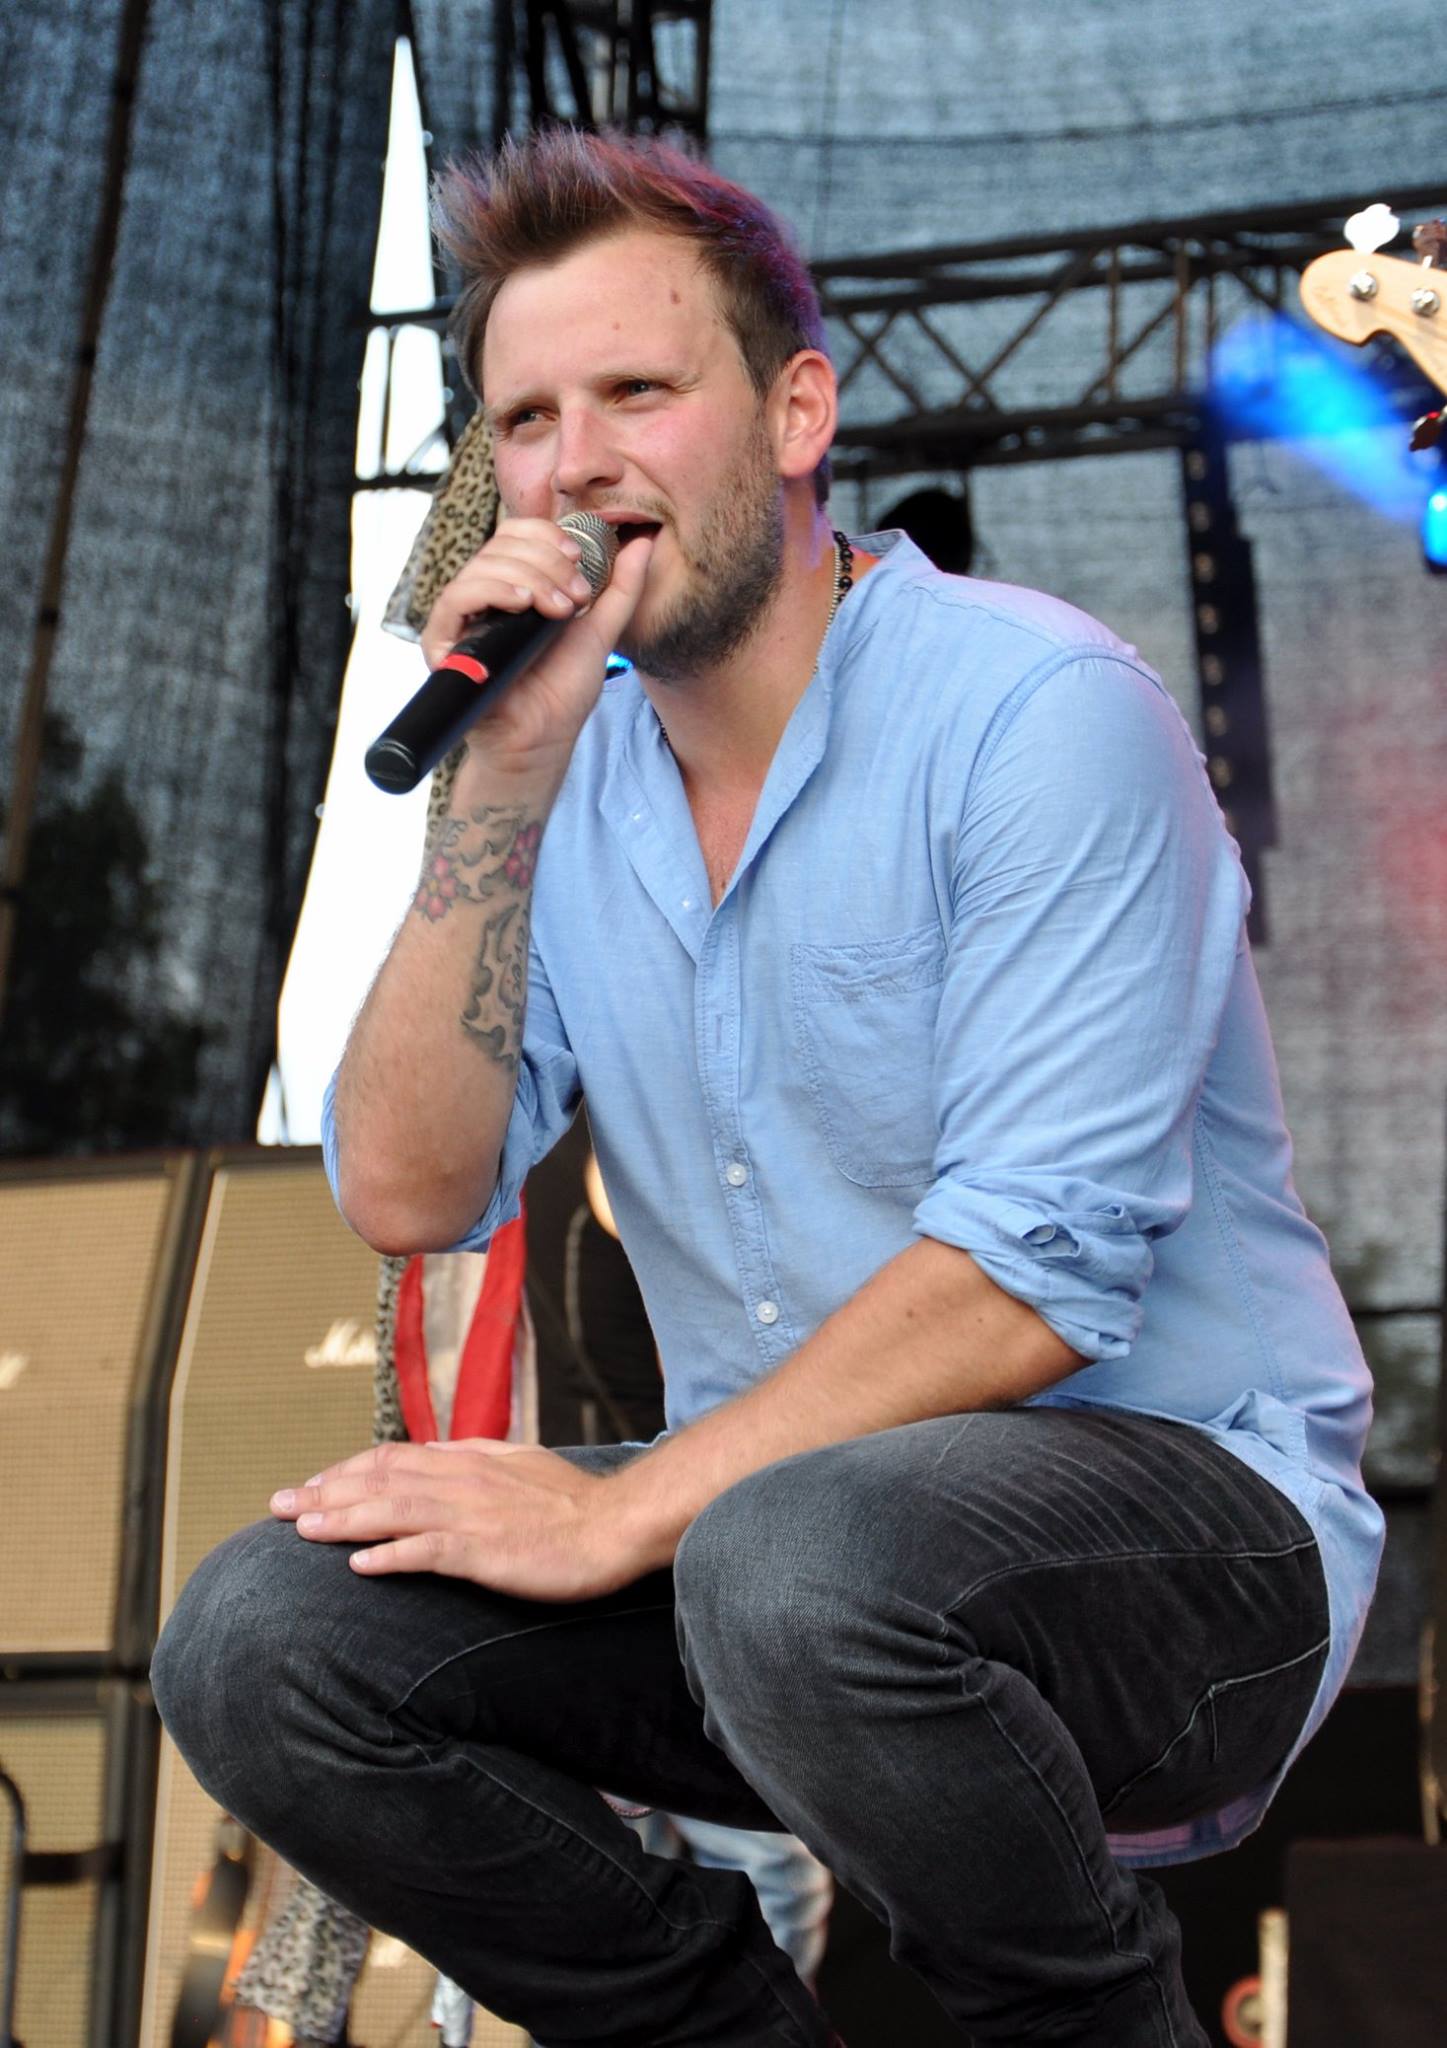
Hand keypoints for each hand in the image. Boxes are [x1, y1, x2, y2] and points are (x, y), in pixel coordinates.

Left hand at [269, 1439, 646, 1601]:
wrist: (616, 1526)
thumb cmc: (571, 1504)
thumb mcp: (518, 1466)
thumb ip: (473, 1461)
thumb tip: (433, 1458)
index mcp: (468, 1460)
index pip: (391, 1457)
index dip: (346, 1471)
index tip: (312, 1485)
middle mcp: (461, 1480)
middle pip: (378, 1480)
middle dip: (323, 1491)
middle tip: (276, 1505)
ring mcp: (471, 1515)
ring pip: (391, 1510)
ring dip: (342, 1519)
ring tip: (300, 1529)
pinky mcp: (485, 1551)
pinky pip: (427, 1551)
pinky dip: (390, 1556)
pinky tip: (358, 1566)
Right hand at [421, 517, 654, 775]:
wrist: (543, 740)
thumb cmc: (563, 692)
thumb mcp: (600, 631)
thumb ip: (620, 588)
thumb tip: (641, 541)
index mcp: (515, 586)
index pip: (518, 535)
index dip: (547, 535)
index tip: (579, 557)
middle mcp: (485, 596)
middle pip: (502, 544)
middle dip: (546, 561)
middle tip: (575, 596)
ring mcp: (463, 618)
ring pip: (483, 566)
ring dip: (528, 577)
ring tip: (558, 609)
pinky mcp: (443, 643)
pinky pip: (455, 598)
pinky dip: (490, 591)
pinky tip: (521, 604)